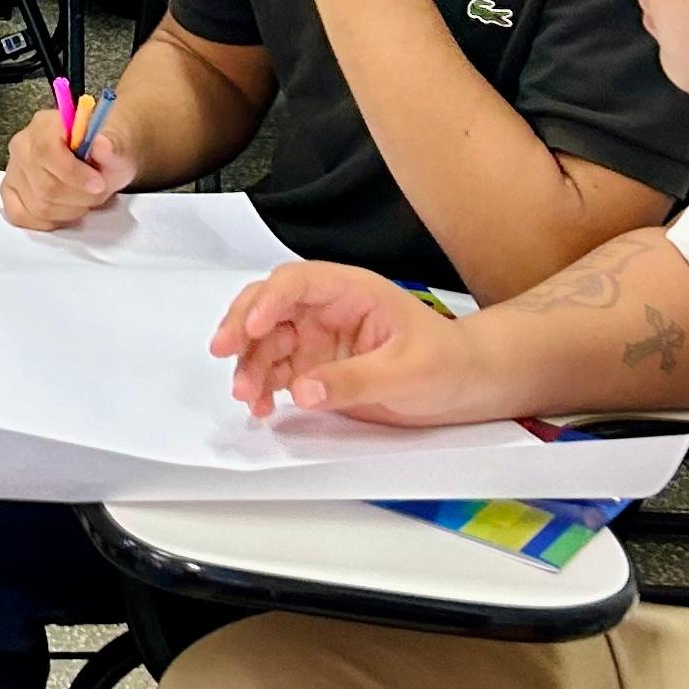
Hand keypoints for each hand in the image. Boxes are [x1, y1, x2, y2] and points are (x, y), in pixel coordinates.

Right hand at [1, 100, 138, 227]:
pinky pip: (22, 216)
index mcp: (45, 124)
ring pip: (38, 206)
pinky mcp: (9, 192)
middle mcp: (22, 145)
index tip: (98, 184)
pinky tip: (65, 210)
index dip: (72, 173)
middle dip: (79, 197)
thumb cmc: (103, 152)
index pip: (46, 151)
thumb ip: (112, 147)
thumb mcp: (118, 147)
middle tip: (98, 192)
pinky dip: (48, 221)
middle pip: (45, 185)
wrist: (97, 158)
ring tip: (85, 199)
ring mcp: (13, 170)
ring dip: (70, 211)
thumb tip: (102, 144)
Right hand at [210, 261, 483, 424]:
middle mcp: (326, 310)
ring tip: (246, 394)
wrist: (465, 386)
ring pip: (265, 343)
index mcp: (350, 292)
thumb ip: (354, 380)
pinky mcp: (313, 369)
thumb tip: (303, 389)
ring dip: (248, 365)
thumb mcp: (407, 371)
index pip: (297, 283)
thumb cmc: (447, 363)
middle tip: (223, 352)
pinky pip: (276, 373)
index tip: (251, 328)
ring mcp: (317, 340)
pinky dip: (261, 387)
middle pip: (268, 307)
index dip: (269, 301)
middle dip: (241, 327)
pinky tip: (259, 404)